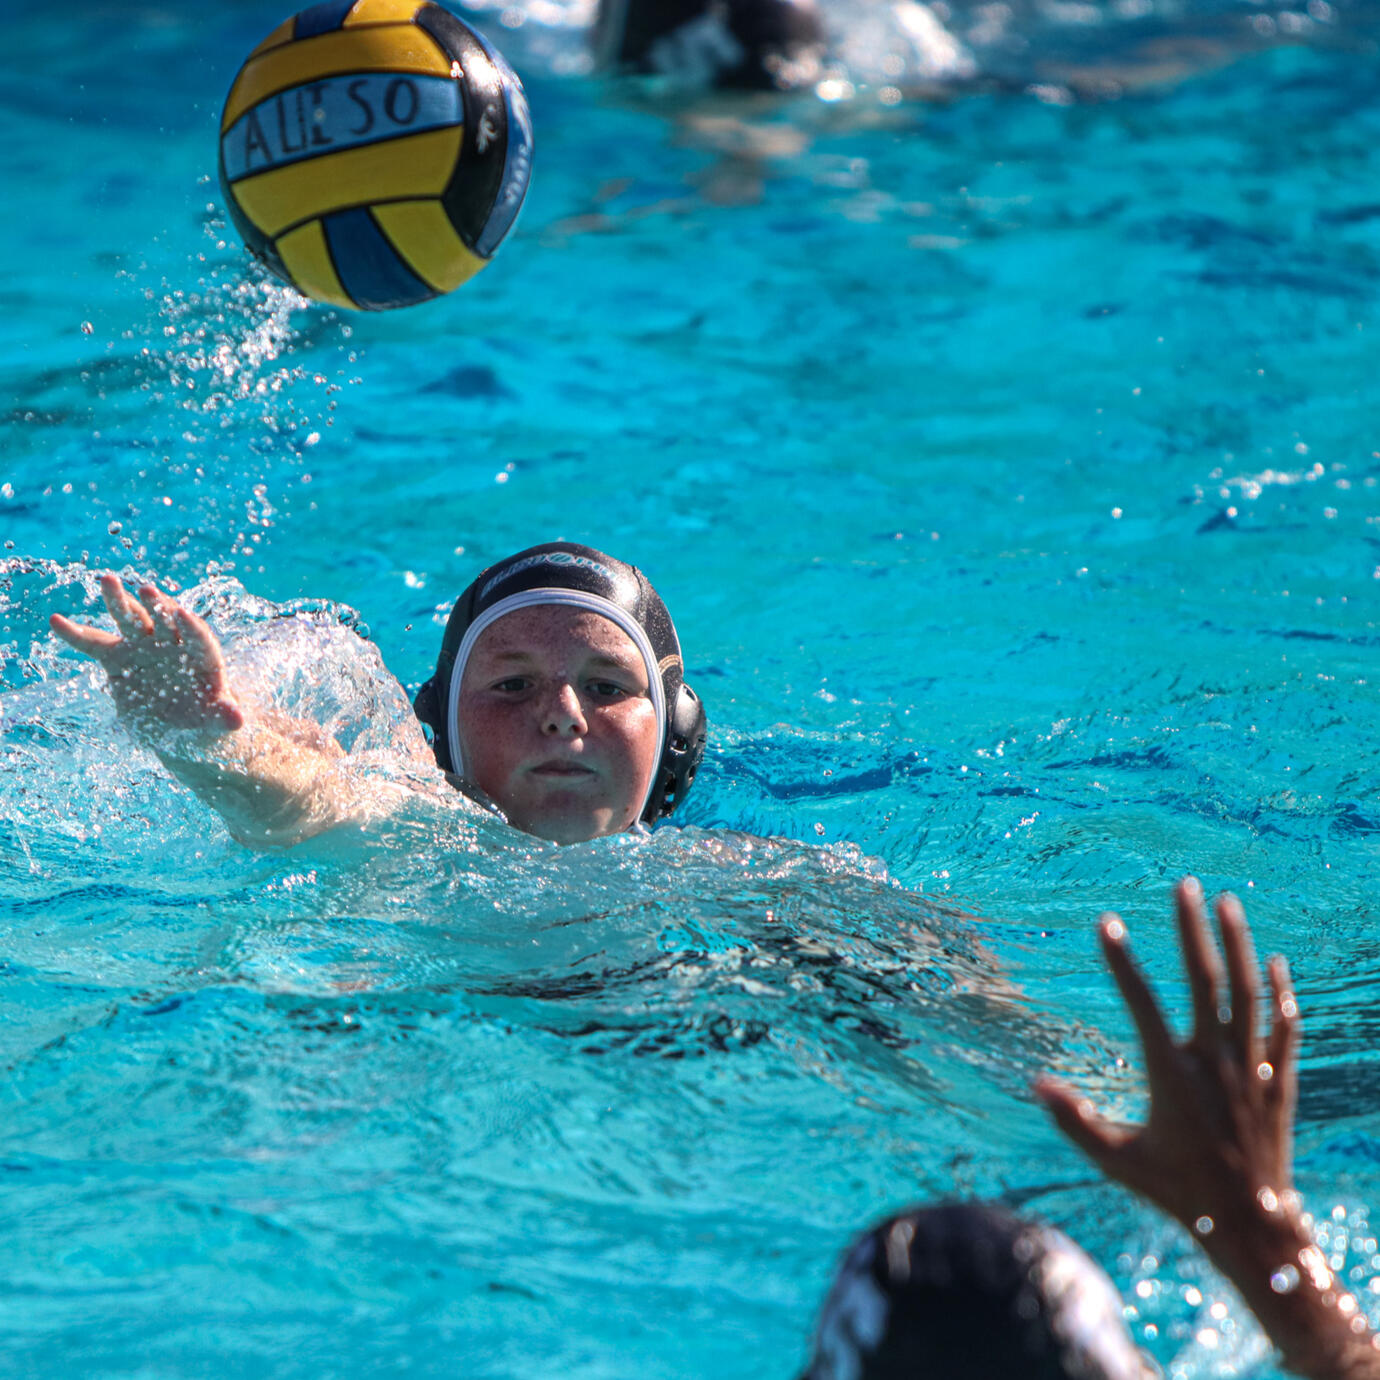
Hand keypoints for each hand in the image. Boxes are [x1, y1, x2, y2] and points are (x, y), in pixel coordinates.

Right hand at [50, 574, 245, 733]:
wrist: (181, 722)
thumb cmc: (205, 719)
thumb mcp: (216, 721)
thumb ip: (224, 717)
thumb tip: (237, 720)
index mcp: (202, 657)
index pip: (199, 639)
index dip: (192, 628)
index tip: (183, 614)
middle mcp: (173, 644)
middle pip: (165, 620)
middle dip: (157, 606)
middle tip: (147, 590)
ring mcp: (144, 646)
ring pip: (132, 619)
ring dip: (119, 601)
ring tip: (107, 579)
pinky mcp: (119, 657)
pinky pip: (94, 644)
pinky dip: (76, 634)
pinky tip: (56, 622)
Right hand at [1036, 878, 1297, 1239]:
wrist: (1251, 1227)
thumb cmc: (1178, 1193)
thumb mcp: (1117, 1161)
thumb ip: (1074, 1121)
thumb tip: (1034, 1084)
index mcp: (1172, 1075)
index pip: (1141, 1003)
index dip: (1121, 961)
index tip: (1106, 923)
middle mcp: (1215, 1062)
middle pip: (1205, 980)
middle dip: (1192, 928)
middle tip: (1183, 885)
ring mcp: (1252, 1069)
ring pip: (1248, 992)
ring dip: (1238, 944)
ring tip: (1227, 902)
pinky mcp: (1279, 1082)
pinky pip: (1284, 1027)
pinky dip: (1280, 992)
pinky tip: (1276, 964)